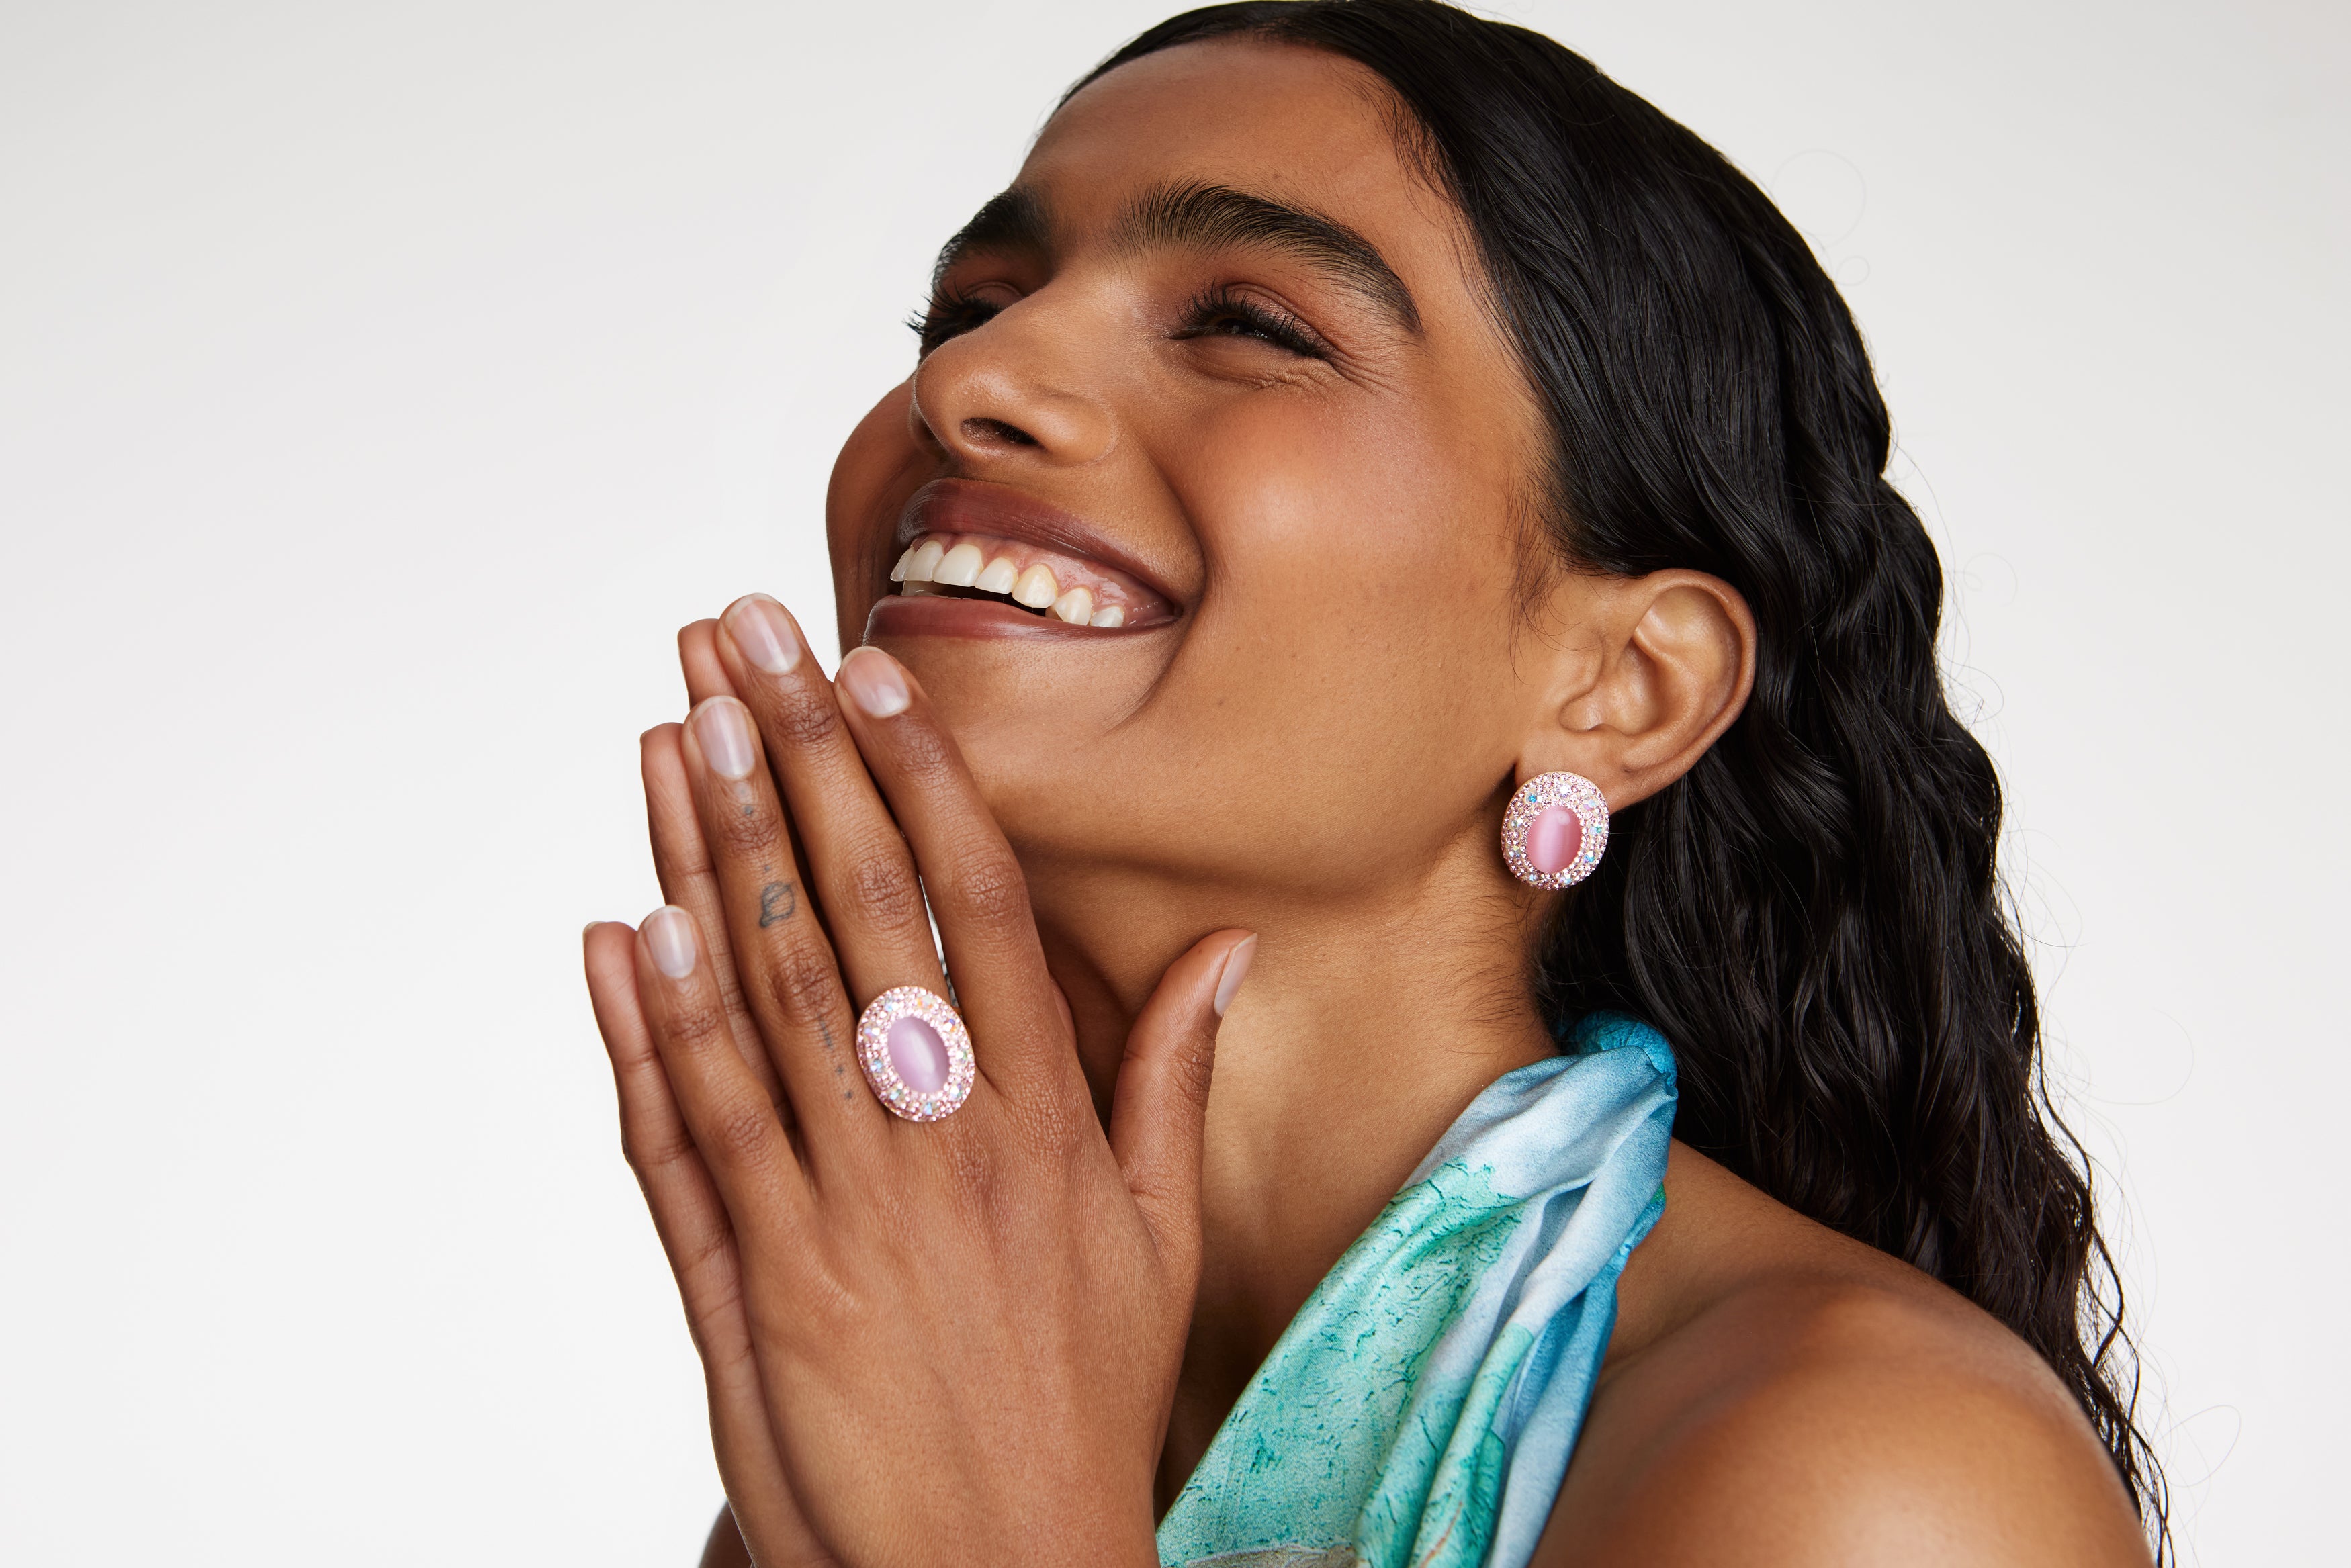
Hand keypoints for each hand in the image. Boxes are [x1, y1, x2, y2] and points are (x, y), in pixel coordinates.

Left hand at [583, 595, 1254, 1566]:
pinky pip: (688, 1132)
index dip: (914, 779)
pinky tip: (623, 925)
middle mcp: (937, 1143)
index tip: (867, 675)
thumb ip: (1170, 1080)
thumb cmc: (1082, 1400)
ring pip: (759, 999)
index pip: (971, 908)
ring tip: (668, 730)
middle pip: (855, 916)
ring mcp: (835, 1209)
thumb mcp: (1157, 1240)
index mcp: (1041, 1122)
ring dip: (704, 856)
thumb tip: (1228, 951)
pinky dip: (650, 1026)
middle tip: (735, 643)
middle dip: (787, 763)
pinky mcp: (753, 1280)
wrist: (998, 1566)